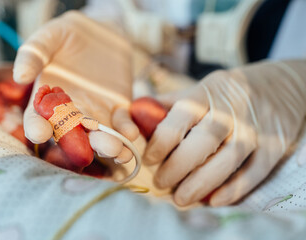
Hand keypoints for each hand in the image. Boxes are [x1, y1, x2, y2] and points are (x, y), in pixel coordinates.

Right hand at [13, 11, 138, 161]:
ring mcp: (95, 113)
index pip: (38, 118)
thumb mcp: (49, 37)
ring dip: (107, 146)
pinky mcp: (117, 109)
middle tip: (85, 155)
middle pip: (72, 134)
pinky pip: (121, 123)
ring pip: (99, 135)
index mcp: (47, 100)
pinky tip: (130, 135)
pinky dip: (126, 130)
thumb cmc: (69, 34)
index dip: (37, 127)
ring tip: (116, 151)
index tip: (40, 133)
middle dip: (79, 145)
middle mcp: (70, 112)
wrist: (102, 33)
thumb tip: (20, 75)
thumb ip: (34, 54)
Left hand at [144, 60, 305, 205]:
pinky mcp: (274, 146)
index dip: (161, 141)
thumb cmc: (227, 93)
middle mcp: (231, 110)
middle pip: (202, 141)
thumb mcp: (199, 88)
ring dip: (201, 183)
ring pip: (227, 159)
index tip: (149, 159)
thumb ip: (169, 103)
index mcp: (206, 93)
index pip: (180, 117)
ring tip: (180, 198)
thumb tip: (136, 114)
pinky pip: (254, 172)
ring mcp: (254, 129)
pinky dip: (234, 189)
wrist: (279, 86)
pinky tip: (214, 201)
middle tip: (160, 183)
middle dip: (178, 166)